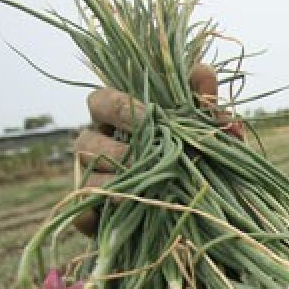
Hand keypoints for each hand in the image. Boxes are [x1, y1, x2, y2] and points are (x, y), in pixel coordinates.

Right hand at [71, 65, 240, 235]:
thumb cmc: (198, 160)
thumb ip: (204, 105)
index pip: (100, 101)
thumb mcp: (206, 134)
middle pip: (85, 142)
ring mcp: (92, 182)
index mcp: (117, 121)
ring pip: (87, 181)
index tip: (152, 118)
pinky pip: (82, 216)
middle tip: (149, 161)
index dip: (119, 107)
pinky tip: (124, 214)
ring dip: (114, 185)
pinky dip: (95, 217)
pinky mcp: (93, 216)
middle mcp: (98, 148)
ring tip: (146, 192)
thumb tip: (203, 72)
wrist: (205, 213)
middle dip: (115, 152)